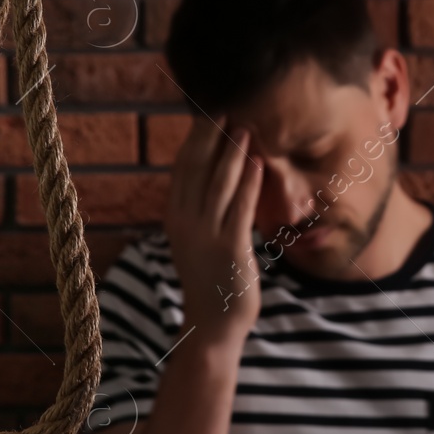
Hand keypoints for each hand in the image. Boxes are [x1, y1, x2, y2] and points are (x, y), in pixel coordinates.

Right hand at [165, 114, 263, 349]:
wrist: (212, 323)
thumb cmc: (211, 278)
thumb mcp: (197, 239)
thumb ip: (201, 209)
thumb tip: (214, 177)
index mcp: (175, 217)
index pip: (182, 168)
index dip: (195, 140)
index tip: (208, 115)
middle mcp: (185, 222)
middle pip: (196, 168)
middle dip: (210, 137)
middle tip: (225, 110)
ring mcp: (206, 235)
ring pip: (219, 183)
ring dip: (232, 152)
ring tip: (244, 128)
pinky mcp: (230, 248)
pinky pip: (240, 207)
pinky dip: (249, 181)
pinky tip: (258, 162)